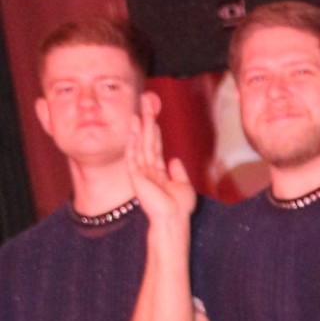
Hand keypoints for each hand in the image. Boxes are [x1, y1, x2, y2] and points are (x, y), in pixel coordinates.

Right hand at [126, 97, 193, 239]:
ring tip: (139, 108)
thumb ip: (178, 171)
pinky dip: (133, 139)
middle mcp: (148, 169)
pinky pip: (133, 153)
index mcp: (159, 171)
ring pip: (140, 143)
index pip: (155, 145)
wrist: (173, 219)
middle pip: (147, 140)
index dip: (155, 128)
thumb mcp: (183, 185)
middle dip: (147, 120)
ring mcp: (140, 171)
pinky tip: (134, 126)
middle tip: (145, 101)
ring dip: (140, 126)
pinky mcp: (136, 175)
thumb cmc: (179, 207)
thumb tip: (174, 159)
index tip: (153, 112)